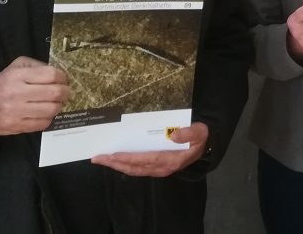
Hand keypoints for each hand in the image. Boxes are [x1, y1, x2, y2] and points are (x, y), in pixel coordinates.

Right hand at [0, 56, 69, 134]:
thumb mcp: (16, 67)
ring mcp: (16, 112)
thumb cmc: (3, 84)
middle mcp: (16, 93)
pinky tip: (44, 114)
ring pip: (52, 109)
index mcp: (17, 76)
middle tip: (63, 92)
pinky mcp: (16, 126)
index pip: (51, 75)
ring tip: (54, 103)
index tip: (62, 80)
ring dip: (58, 106)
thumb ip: (37, 66)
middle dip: (64, 92)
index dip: (62, 77)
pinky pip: (43, 124)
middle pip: (55, 93)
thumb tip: (57, 73)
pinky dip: (48, 118)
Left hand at [91, 122, 208, 176]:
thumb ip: (188, 133)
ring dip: (117, 166)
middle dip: (115, 163)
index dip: (129, 158)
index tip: (113, 155)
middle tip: (97, 158)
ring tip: (101, 160)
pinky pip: (138, 169)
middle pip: (135, 167)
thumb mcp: (200, 132)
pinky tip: (116, 162)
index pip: (146, 159)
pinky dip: (125, 166)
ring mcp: (159, 170)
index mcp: (172, 159)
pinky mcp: (157, 168)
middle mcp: (163, 168)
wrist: (205, 145)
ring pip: (134, 170)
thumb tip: (173, 135)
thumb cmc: (200, 137)